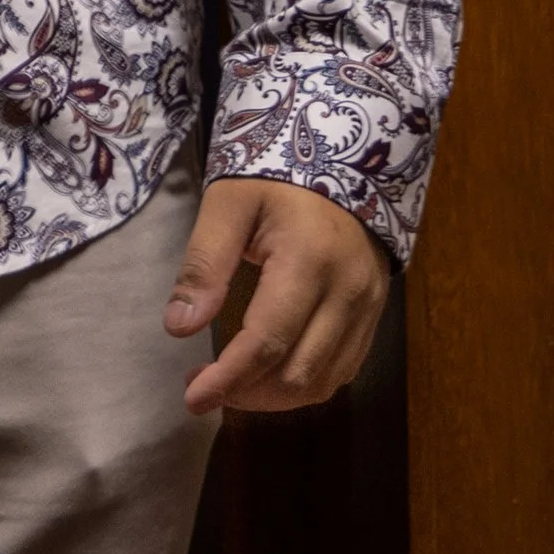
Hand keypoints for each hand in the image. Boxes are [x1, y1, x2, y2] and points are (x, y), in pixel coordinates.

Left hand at [165, 175, 390, 416]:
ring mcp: (368, 306)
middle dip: (247, 393)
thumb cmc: (275, 175)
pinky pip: (343, 369)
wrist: (341, 156)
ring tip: (233, 385)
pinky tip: (271, 375)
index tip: (193, 398)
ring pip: (324, 381)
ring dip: (275, 397)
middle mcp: (347, 292)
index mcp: (309, 260)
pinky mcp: (374, 313)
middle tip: (204, 387)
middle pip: (299, 373)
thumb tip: (179, 328)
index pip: (267, 341)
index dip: (228, 378)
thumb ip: (204, 264)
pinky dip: (304, 384)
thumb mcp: (229, 204)